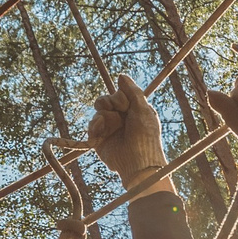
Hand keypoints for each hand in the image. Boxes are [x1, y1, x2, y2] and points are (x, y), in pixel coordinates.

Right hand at [87, 74, 169, 188]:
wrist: (137, 162)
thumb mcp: (142, 109)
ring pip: (98, 110)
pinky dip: (95, 125)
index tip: (126, 105)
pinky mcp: (100, 140)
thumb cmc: (145, 136)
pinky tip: (100, 129)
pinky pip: (92, 125)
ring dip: (103, 113)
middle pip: (107, 99)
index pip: (120, 94)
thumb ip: (132, 91)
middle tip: (119, 111)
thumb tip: (121, 75)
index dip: (120, 96)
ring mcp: (110, 129)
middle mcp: (121, 118)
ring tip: (109, 123)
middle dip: (109, 101)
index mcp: (134, 110)